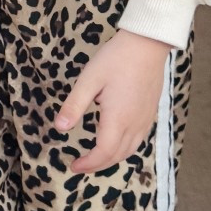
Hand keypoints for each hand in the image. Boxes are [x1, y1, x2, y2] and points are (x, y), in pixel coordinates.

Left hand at [54, 29, 170, 172]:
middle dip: (98, 165)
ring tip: (95, 158)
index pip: (103, 153)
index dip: (88, 164)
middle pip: (117, 156)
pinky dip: (125, 149)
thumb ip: (74, 106)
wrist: (148, 44)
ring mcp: (145, 119)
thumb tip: (59, 128)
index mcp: (118, 119)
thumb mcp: (89, 80)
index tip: (73, 166)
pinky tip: (116, 142)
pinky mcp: (150, 112)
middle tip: (80, 166)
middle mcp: (135, 124)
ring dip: (112, 159)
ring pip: (130, 150)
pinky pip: (139, 140)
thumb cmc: (117, 59)